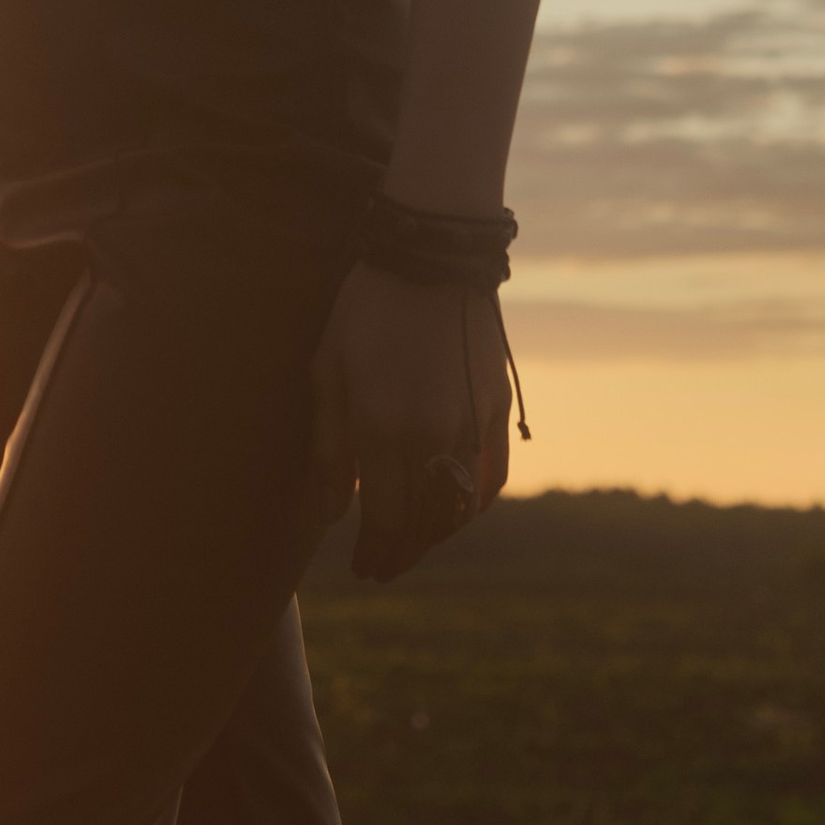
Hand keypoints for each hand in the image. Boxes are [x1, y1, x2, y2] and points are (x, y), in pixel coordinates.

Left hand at [305, 271, 511, 581]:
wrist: (430, 257)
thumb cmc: (365, 311)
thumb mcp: (327, 372)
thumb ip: (329, 449)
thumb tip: (331, 516)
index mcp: (382, 427)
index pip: (386, 521)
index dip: (376, 553)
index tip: (363, 567)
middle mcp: (431, 434)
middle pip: (424, 524)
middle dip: (402, 553)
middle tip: (383, 565)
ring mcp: (471, 423)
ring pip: (459, 508)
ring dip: (435, 535)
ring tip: (412, 539)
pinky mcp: (497, 408)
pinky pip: (491, 478)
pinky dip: (472, 506)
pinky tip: (453, 510)